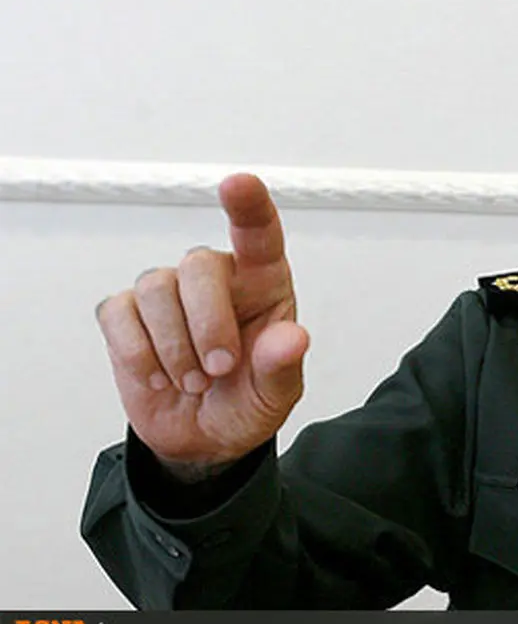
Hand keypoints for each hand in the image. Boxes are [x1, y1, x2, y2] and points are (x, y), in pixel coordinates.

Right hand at [96, 174, 309, 473]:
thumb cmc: (247, 403)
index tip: (238, 183)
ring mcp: (167, 292)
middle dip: (207, 322)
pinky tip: (160, 377)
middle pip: (197, 265)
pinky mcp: (127, 315)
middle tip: (220, 368)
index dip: (249, 206)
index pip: (259, 234)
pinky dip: (138, 354)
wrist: (203, 440)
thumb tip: (293, 338)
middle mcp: (216, 278)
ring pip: (155, 289)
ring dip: (174, 347)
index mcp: (263, 283)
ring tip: (195, 381)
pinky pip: (119, 315)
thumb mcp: (277, 396)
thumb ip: (284, 366)